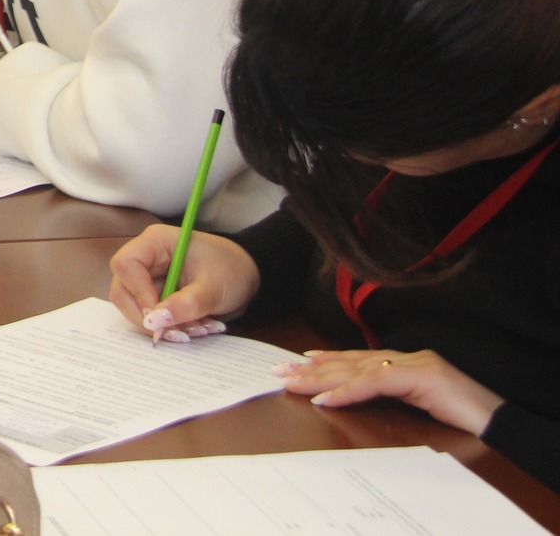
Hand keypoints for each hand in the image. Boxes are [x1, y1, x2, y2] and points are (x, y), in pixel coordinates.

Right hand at [106, 224, 259, 341]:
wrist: (249, 275)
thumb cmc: (232, 270)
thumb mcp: (213, 289)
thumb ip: (185, 305)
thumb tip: (154, 323)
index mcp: (155, 242)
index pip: (126, 265)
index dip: (137, 292)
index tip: (160, 316)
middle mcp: (146, 258)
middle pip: (123, 289)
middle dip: (147, 317)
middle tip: (177, 333)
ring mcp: (149, 276)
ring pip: (133, 307)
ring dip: (161, 325)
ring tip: (194, 330)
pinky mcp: (155, 293)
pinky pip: (149, 315)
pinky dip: (169, 327)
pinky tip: (193, 327)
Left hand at [275, 349, 504, 436]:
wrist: (497, 419)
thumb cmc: (462, 416)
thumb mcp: (420, 405)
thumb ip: (393, 396)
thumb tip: (358, 398)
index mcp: (405, 363)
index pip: (359, 359)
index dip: (329, 359)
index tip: (301, 361)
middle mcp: (405, 358)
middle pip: (350, 362)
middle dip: (312, 367)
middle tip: (280, 371)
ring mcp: (413, 365)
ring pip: (356, 370)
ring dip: (321, 378)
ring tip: (292, 383)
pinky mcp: (420, 377)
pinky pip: (375, 383)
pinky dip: (347, 391)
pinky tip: (325, 398)